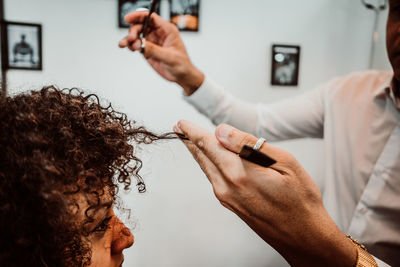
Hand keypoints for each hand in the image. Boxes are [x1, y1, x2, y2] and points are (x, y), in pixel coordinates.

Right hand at [118, 11, 203, 94]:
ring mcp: (152, 41)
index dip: (138, 16)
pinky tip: (128, 48)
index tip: (128, 19)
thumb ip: (154, 50)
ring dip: (129, 38)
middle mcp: (158, 33)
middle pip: (141, 25)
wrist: (182, 77)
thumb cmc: (182, 65)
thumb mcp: (169, 57)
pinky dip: (130, 45)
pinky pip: (135, 44)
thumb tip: (140, 44)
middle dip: (133, 30)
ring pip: (136, 35)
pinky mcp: (147, 50)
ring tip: (125, 45)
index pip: (151, 17)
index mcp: (167, 30)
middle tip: (131, 39)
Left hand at [173, 121, 356, 266]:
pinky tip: (211, 159)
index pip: (208, 145)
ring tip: (189, 140)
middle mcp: (227, 187)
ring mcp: (227, 198)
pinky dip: (209, 164)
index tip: (182, 123)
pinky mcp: (230, 205)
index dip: (193, 131)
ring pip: (206, 168)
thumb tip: (221, 131)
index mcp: (239, 173)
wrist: (303, 237)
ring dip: (197, 152)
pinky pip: (214, 179)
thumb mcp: (284, 163)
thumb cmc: (300, 200)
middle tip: (179, 128)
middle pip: (202, 156)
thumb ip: (248, 145)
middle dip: (189, 140)